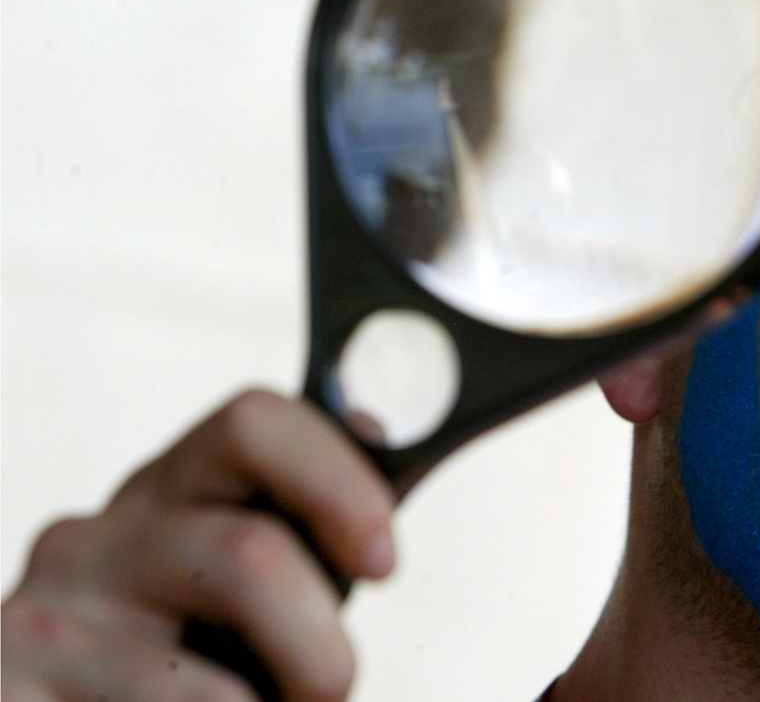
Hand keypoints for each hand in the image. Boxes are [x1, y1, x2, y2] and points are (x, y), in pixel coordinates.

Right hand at [2, 389, 395, 701]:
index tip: (383, 559)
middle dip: (322, 649)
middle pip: (251, 552)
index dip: (337, 480)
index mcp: (165, 492)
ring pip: (216, 687)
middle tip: (327, 691)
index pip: (254, 422)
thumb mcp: (235, 582)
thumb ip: (300, 520)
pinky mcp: (10, 692)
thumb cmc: (179, 663)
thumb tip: (372, 424)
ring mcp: (44, 622)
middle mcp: (95, 538)